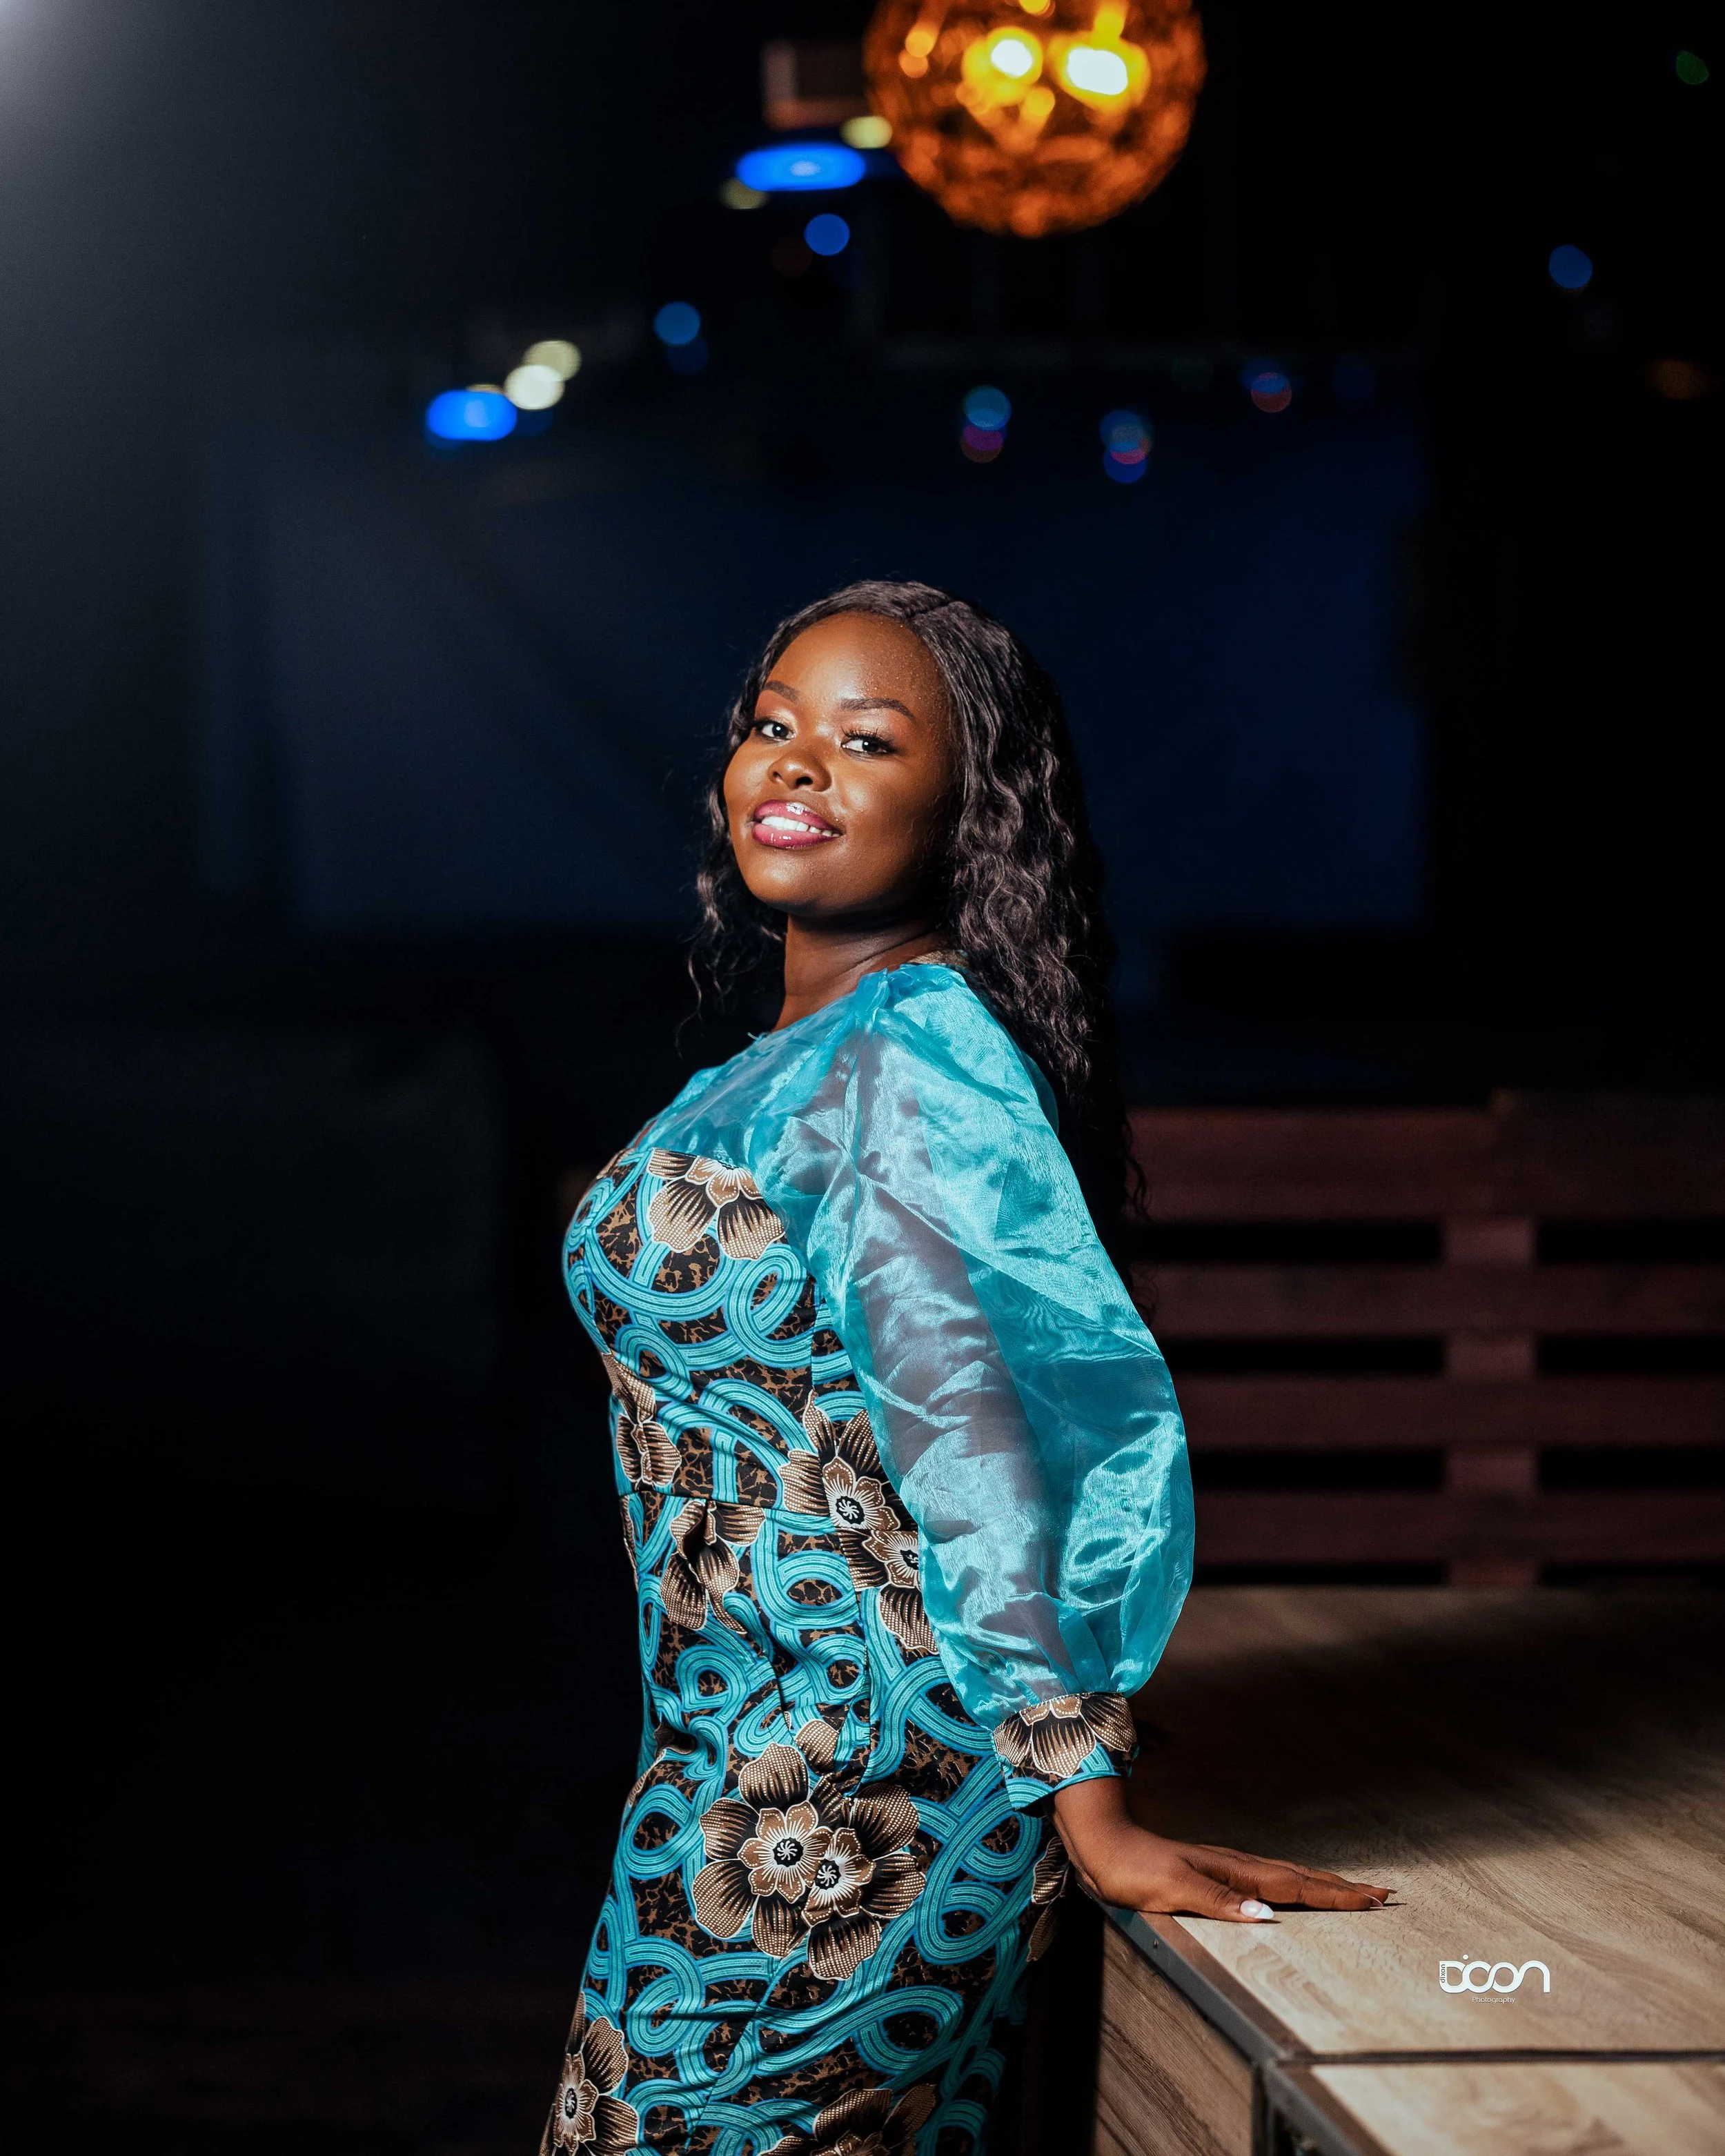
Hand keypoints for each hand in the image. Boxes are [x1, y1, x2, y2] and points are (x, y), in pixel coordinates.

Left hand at [1051, 1776, 1391, 1922]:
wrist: (1102, 1845)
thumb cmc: (1132, 1869)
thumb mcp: (1172, 1889)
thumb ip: (1219, 1903)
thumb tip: (1267, 1916)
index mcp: (1234, 1872)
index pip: (1296, 1886)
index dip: (1335, 1895)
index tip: (1374, 1898)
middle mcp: (1236, 1867)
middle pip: (1301, 1878)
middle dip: (1342, 1888)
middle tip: (1383, 1894)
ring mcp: (1227, 1868)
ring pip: (1287, 1876)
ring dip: (1322, 1884)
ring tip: (1353, 1890)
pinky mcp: (1215, 1873)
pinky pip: (1267, 1879)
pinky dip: (1292, 1884)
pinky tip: (1293, 1890)